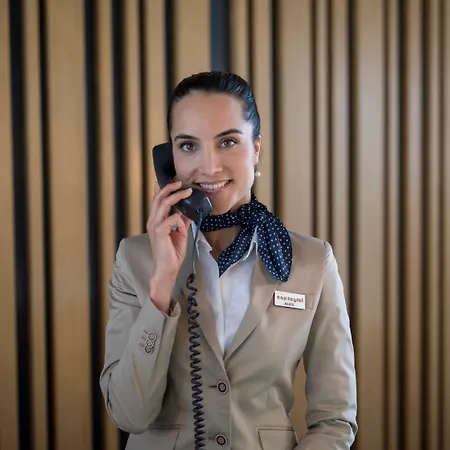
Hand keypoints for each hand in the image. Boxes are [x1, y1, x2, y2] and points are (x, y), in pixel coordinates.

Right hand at [146, 181, 192, 310]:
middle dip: (169, 188)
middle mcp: (153, 221)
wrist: (167, 269)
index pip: (157, 201)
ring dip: (176, 196)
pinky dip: (180, 220)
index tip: (171, 181)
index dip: (162, 190)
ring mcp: (154, 226)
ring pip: (164, 204)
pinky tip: (183, 226)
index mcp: (156, 221)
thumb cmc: (172, 254)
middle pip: (158, 198)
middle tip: (180, 182)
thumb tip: (187, 213)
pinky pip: (172, 218)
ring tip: (187, 191)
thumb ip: (182, 223)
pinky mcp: (159, 231)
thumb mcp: (180, 234)